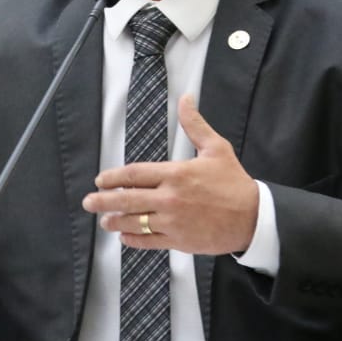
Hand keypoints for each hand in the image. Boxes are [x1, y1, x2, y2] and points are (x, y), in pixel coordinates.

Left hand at [82, 94, 258, 255]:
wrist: (253, 217)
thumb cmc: (234, 183)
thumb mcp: (216, 148)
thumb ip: (195, 125)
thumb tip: (186, 99)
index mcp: (176, 174)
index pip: (135, 174)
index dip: (114, 177)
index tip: (101, 179)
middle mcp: (170, 198)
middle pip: (128, 199)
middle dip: (103, 201)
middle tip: (88, 202)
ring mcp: (173, 222)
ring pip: (135, 222)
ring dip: (115, 221)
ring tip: (104, 221)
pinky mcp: (179, 240)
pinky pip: (149, 241)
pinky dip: (133, 239)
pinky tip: (124, 236)